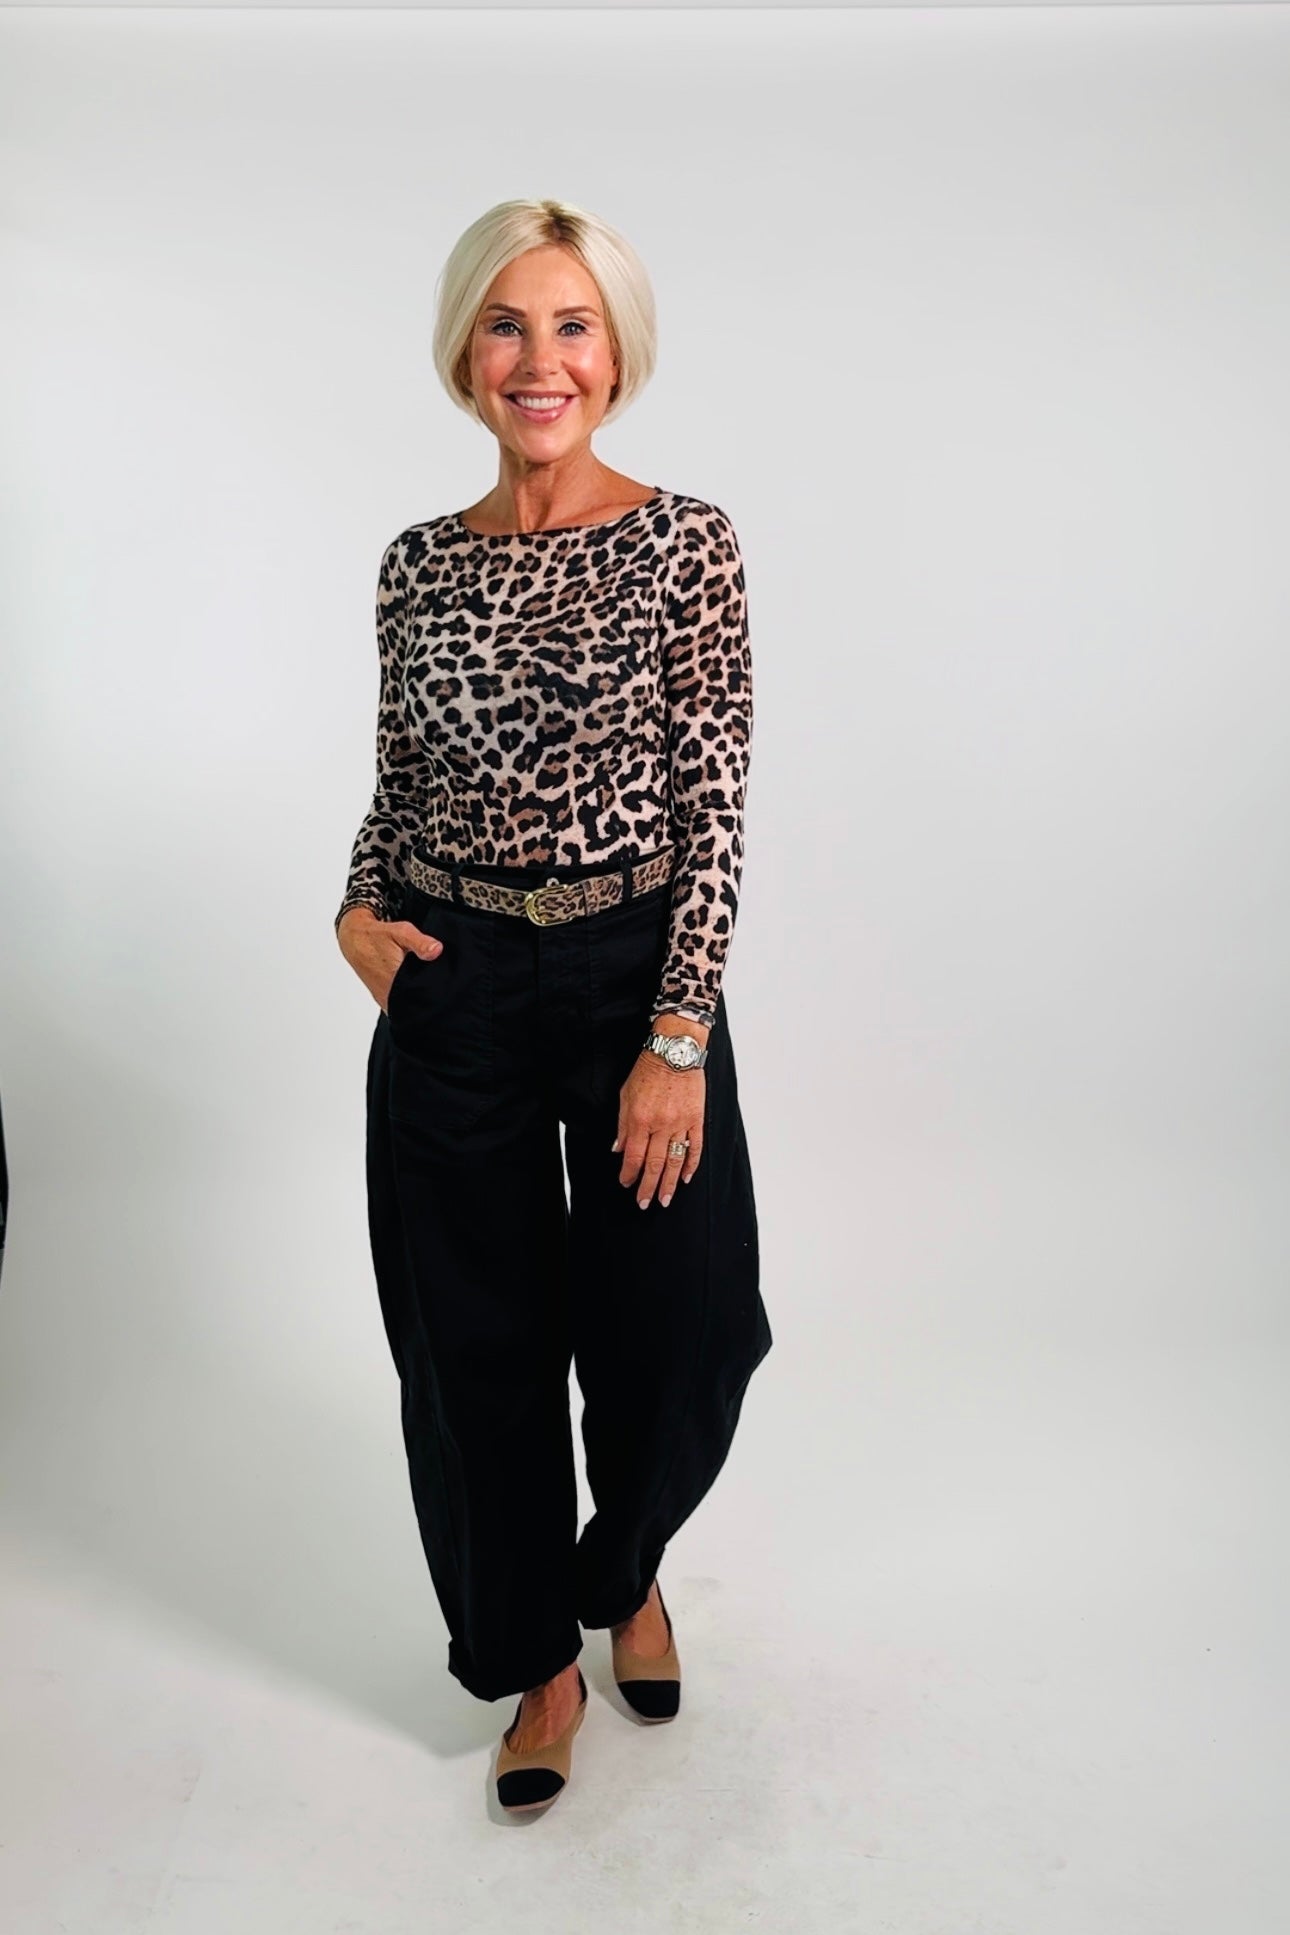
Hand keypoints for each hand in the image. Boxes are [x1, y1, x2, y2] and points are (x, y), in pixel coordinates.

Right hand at [336, 904, 443, 1011]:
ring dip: (417, 997)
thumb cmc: (376, 936)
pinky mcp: (383, 999)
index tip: (444, 984)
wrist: (354, 940)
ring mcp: (385, 1000)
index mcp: (395, 982)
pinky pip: (399, 1005)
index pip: (423, 996)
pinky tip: (412, 986)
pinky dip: (407, 998)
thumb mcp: (400, 932)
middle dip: (428, 995)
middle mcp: (388, 995)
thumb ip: (420, 942)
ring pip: (407, 1006)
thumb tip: (437, 950)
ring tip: (425, 983)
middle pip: (417, 1003)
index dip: (436, 991)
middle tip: (435, 981)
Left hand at [613, 1028, 706, 1208]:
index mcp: (640, 1119)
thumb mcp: (625, 1094)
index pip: (633, 1156)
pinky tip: (686, 1178)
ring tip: (665, 1199)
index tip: (627, 1184)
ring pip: (675, 1160)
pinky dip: (691, 1164)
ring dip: (669, 1183)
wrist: (675, 1051)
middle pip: (653, 1164)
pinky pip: (695, 1147)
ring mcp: (681, 1123)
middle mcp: (660, 1125)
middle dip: (648, 1186)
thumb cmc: (648, 1070)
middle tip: (645, 1204)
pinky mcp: (697, 1119)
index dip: (629, 1174)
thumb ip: (622, 1124)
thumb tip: (618, 1149)